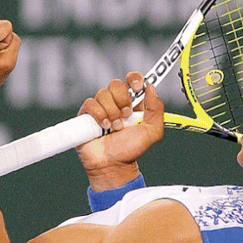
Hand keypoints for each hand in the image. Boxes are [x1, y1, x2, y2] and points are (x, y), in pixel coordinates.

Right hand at [76, 72, 163, 188]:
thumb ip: (156, 110)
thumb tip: (151, 88)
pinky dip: (99, 115)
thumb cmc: (130, 150)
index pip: (132, 79)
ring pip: (103, 94)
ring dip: (112, 112)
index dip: (134, 78)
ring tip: (115, 127)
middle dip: (122, 98)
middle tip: (126, 115)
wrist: (113, 165)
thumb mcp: (152, 132)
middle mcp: (116, 102)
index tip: (138, 87)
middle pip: (116, 83)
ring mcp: (100, 107)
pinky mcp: (86, 115)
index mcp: (132, 102)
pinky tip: (103, 127)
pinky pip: (90, 103)